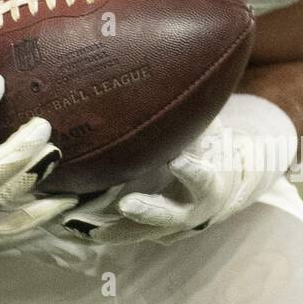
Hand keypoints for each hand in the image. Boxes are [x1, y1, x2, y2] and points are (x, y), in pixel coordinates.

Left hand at [62, 94, 298, 247]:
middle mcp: (195, 211)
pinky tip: (72, 226)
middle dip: (150, 211)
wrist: (230, 179)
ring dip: (116, 230)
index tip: (179, 161)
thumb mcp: (211, 127)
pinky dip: (103, 231)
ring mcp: (174, 225)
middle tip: (126, 204)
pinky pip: (128, 235)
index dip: (195, 172)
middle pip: (173, 217)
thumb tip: (179, 68)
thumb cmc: (215, 144)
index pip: (207, 178)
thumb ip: (194, 113)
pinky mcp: (154, 231)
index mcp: (213, 183)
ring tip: (84, 226)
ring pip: (144, 233)